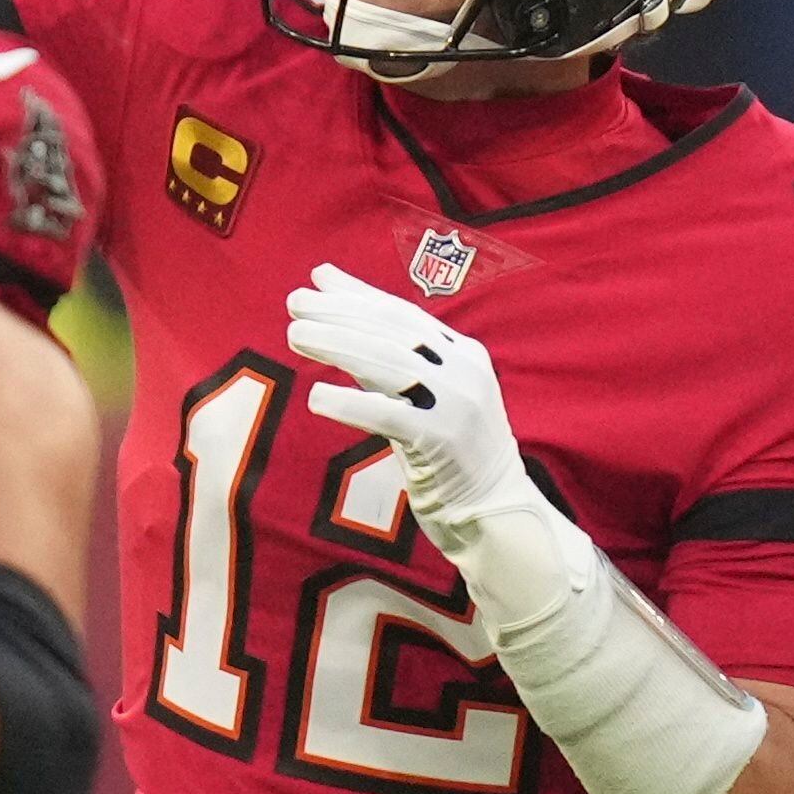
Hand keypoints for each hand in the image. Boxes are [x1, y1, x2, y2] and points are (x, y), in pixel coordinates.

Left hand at [285, 263, 531, 551]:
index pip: (403, 314)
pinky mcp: (444, 444)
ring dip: (338, 345)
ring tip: (294, 335)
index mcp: (463, 355)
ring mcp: (458, 406)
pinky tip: (317, 398)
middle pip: (394, 332)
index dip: (358, 294)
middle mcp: (464, 372)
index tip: (317, 279)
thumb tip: (334, 301)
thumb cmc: (449, 452)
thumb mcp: (425, 395)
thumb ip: (384, 352)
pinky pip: (392, 417)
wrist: (499, 514)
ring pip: (391, 364)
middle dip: (341, 313)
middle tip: (295, 302)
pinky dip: (352, 405)